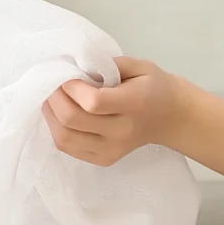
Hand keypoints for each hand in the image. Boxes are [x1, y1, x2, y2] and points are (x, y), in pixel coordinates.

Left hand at [44, 57, 196, 166]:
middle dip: (55, 98)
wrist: (172, 118)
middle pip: (72, 120)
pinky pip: (69, 148)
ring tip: (53, 99)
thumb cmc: (154, 86)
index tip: (67, 74)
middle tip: (54, 84)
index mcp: (133, 104)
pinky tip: (61, 116)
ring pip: (65, 138)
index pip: (93, 102)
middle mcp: (121, 132)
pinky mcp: (104, 160)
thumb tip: (75, 68)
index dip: (71, 87)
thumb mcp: (138, 65)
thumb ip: (106, 64)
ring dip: (51, 115)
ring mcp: (112, 150)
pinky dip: (57, 130)